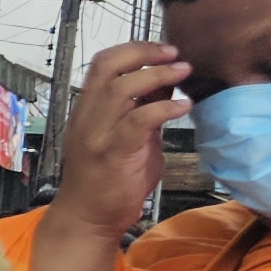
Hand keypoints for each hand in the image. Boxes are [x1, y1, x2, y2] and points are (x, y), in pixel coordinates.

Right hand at [27, 41, 191, 270]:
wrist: (88, 220)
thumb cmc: (107, 183)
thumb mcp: (128, 139)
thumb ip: (143, 112)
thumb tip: (167, 84)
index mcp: (87, 111)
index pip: (103, 65)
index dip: (134, 49)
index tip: (163, 50)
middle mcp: (87, 118)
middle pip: (108, 67)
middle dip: (145, 53)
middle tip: (175, 54)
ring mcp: (96, 136)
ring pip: (121, 89)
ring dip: (158, 75)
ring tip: (184, 73)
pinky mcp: (112, 154)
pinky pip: (138, 121)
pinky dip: (164, 108)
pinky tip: (183, 106)